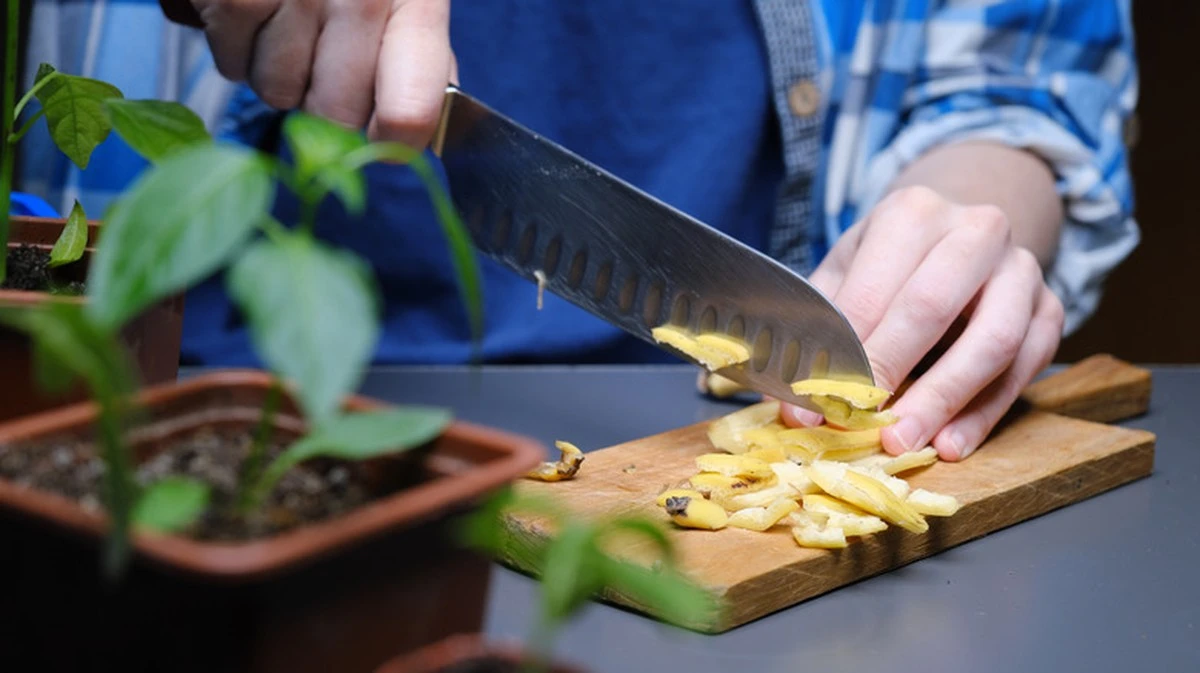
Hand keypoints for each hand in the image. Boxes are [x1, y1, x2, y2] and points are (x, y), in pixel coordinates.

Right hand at [187, 0, 454, 147]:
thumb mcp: (400, 2)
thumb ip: (420, 65)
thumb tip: (422, 133)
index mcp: (413, 2)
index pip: (410, 107)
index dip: (393, 140)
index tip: (384, 137)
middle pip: (338, 115)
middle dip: (324, 105)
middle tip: (320, 60)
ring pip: (281, 95)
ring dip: (277, 77)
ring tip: (284, 29)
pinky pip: (235, 68)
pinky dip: (237, 54)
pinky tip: (254, 16)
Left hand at [781, 186, 1064, 460]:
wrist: (959, 235)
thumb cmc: (890, 263)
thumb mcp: (847, 274)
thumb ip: (822, 329)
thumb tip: (798, 405)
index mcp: (911, 213)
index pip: (872, 292)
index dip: (840, 354)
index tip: (813, 405)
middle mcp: (976, 231)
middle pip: (933, 307)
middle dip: (892, 372)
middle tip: (862, 424)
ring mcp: (1021, 269)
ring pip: (993, 341)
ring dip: (944, 400)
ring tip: (905, 441)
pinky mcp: (1050, 309)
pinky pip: (1024, 368)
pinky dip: (985, 414)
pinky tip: (950, 442)